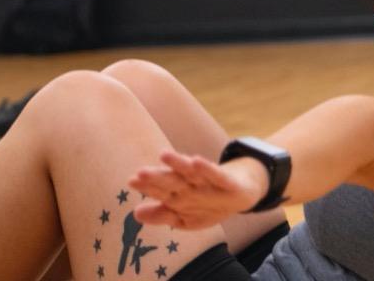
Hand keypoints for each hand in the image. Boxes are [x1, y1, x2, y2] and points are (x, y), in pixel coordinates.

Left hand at [128, 151, 263, 229]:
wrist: (241, 194)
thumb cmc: (207, 204)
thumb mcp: (185, 217)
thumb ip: (162, 215)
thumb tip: (135, 214)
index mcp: (178, 192)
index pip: (159, 189)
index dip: (146, 186)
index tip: (132, 181)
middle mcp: (190, 183)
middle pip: (171, 179)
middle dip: (157, 177)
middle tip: (141, 172)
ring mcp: (208, 180)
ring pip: (191, 172)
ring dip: (178, 163)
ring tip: (164, 155)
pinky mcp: (226, 180)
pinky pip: (216, 174)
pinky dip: (207, 169)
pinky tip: (197, 161)